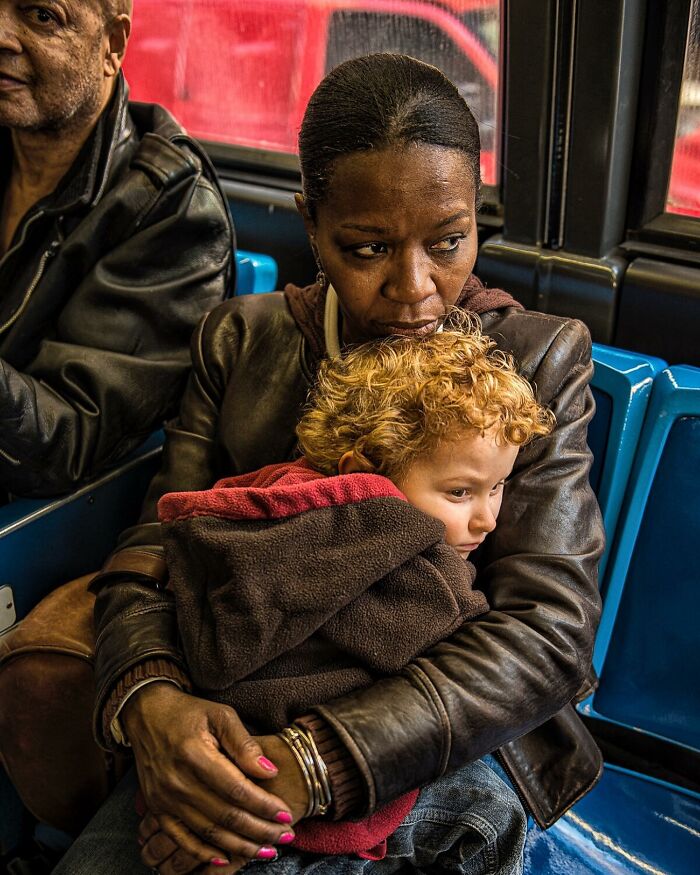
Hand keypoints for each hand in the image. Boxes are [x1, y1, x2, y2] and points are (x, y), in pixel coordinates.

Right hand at [122, 683, 298, 868]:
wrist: (147, 715)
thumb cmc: (189, 712)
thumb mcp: (221, 714)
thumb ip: (244, 743)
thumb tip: (270, 771)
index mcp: (195, 754)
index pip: (236, 789)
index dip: (263, 805)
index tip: (286, 813)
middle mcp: (177, 781)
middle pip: (225, 816)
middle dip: (259, 830)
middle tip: (286, 837)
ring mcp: (164, 798)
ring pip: (208, 832)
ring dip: (240, 846)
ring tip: (267, 851)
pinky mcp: (157, 808)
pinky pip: (182, 839)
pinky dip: (204, 853)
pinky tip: (226, 860)